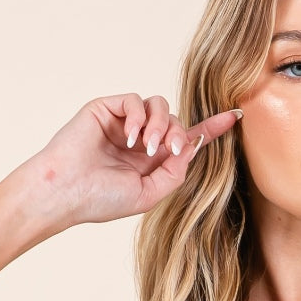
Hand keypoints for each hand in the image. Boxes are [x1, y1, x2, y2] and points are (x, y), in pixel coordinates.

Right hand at [20, 93, 241, 230]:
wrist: (66, 192)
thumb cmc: (101, 200)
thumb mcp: (149, 194)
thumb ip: (175, 172)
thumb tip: (192, 145)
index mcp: (150, 162)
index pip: (185, 140)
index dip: (210, 129)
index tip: (234, 116)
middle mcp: (139, 140)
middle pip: (174, 121)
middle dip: (176, 134)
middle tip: (166, 150)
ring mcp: (123, 123)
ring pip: (158, 106)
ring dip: (158, 125)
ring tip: (145, 147)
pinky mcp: (107, 109)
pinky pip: (135, 100)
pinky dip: (138, 117)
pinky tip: (130, 138)